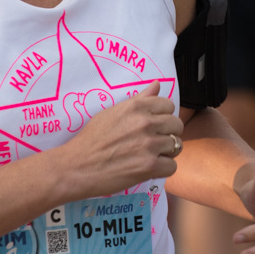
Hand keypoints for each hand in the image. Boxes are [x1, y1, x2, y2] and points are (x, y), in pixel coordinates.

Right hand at [57, 81, 183, 198]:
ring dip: (167, 152)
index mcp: (137, 107)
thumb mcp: (113, 112)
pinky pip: (172, 166)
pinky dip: (163, 168)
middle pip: (176, 125)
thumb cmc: (92, 139)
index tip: (156, 124)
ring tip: (152, 155)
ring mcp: (149, 145)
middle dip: (170, 133)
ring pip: (176, 145)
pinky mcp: (149, 166)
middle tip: (156, 141)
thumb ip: (139, 99)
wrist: (78, 165)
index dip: (164, 115)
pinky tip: (150, 167)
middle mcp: (145, 123)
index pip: (169, 105)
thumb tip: (157, 84)